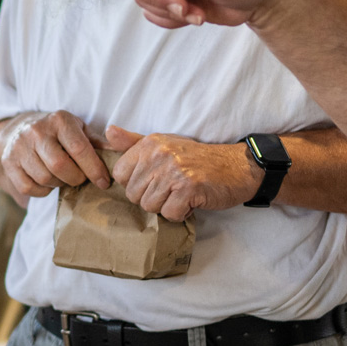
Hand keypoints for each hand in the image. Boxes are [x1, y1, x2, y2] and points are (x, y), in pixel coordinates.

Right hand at [0, 109, 110, 204]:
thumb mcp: (78, 129)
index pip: (79, 149)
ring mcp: (19, 147)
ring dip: (58, 184)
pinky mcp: (8, 163)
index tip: (103, 182)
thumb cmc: (57, 133)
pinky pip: (29, 188)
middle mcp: (37, 131)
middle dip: (75, 178)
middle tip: (80, 179)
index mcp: (59, 120)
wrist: (17, 130)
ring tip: (62, 177)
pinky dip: (42, 191)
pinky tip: (47, 182)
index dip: (94, 169)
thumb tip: (123, 151)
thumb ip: (98, 142)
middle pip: (60, 166)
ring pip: (45, 178)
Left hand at [103, 125, 261, 219]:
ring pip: (150, 206)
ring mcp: (174, 171)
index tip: (155, 181)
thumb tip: (108, 132)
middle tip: (173, 189)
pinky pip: (170, 214)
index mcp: (150, 143)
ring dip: (167, 206)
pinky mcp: (189, 188)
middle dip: (152, 198)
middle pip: (133, 194)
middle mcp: (159, 154)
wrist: (238, 167)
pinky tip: (192, 202)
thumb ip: (134, 142)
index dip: (136, 184)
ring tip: (182, 194)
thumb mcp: (165, 144)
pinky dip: (181, 214)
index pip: (120, 174)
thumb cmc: (198, 159)